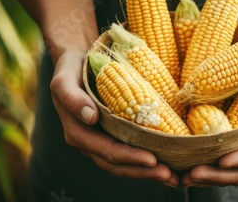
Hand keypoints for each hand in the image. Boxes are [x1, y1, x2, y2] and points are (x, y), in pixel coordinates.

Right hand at [49, 50, 178, 185]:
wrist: (77, 60)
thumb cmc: (70, 68)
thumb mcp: (65, 78)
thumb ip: (71, 97)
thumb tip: (90, 117)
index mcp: (78, 132)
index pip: (106, 151)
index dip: (130, 157)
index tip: (152, 159)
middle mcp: (89, 142)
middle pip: (117, 164)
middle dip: (143, 172)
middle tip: (169, 174)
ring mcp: (102, 141)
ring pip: (125, 165)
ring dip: (148, 172)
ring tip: (172, 177)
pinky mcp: (114, 135)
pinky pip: (130, 153)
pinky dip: (147, 162)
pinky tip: (168, 164)